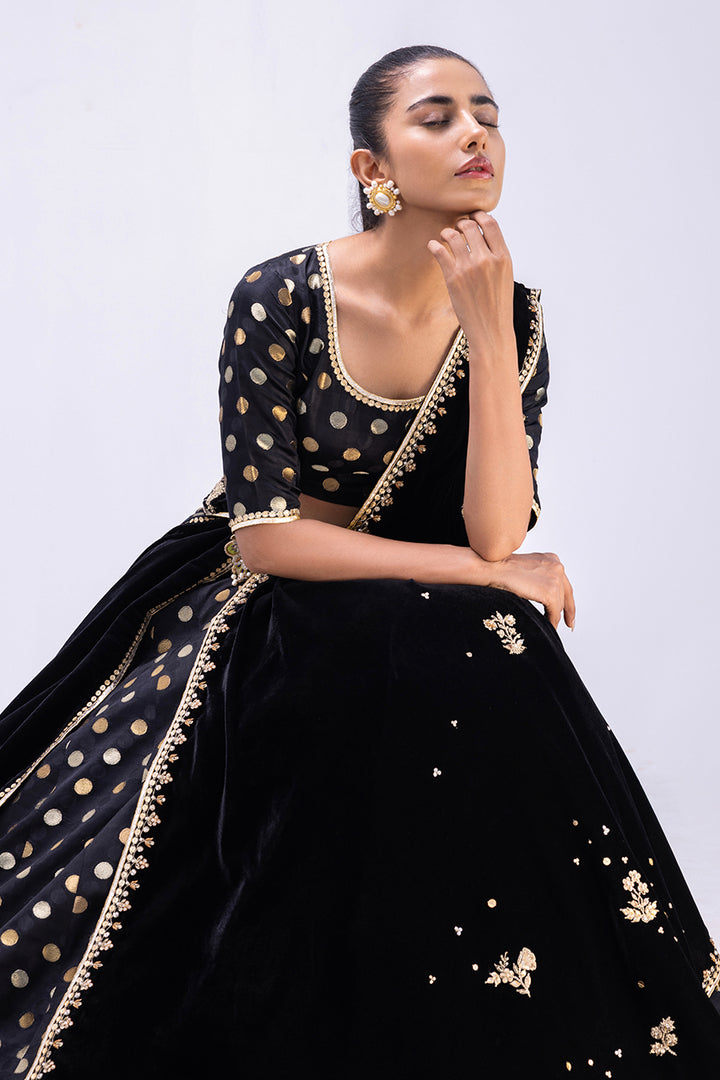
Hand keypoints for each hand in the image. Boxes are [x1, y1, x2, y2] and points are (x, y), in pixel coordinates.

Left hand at [427, 212, 513, 352]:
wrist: (491, 331)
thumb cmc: (498, 306)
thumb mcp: (505, 277)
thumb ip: (496, 256)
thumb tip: (483, 239)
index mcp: (504, 257)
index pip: (491, 223)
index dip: (480, 215)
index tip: (473, 216)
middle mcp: (487, 259)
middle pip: (470, 226)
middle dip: (461, 223)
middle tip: (456, 227)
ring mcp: (469, 267)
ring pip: (453, 235)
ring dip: (446, 232)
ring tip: (444, 236)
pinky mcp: (453, 277)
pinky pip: (439, 251)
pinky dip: (434, 245)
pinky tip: (433, 246)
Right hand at [484, 551, 575, 630]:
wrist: (491, 568)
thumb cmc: (500, 570)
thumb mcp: (527, 569)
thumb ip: (539, 577)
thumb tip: (542, 593)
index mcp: (552, 559)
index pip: (564, 583)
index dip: (568, 600)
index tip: (569, 613)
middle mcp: (556, 566)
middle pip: (565, 594)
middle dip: (567, 611)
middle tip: (569, 623)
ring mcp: (554, 578)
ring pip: (560, 604)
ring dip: (554, 616)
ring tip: (550, 625)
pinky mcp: (549, 591)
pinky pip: (554, 612)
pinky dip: (552, 621)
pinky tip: (548, 626)